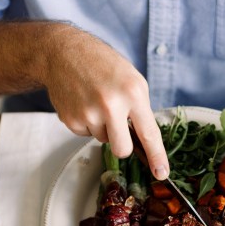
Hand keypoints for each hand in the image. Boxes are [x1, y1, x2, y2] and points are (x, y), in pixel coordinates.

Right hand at [43, 27, 169, 178]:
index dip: (157, 157)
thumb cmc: (101, 64)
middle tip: (117, 125)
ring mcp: (88, 114)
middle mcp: (110, 105)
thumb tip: (144, 140)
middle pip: (122, 150)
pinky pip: (86, 134)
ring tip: (95, 101)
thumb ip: (140, 109)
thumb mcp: (132, 79)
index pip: (148, 133)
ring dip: (102, 127)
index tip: (161, 173)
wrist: (63, 52)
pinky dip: (87, 123)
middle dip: (122, 145)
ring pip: (103, 140)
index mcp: (132, 93)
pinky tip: (82, 102)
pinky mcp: (71, 120)